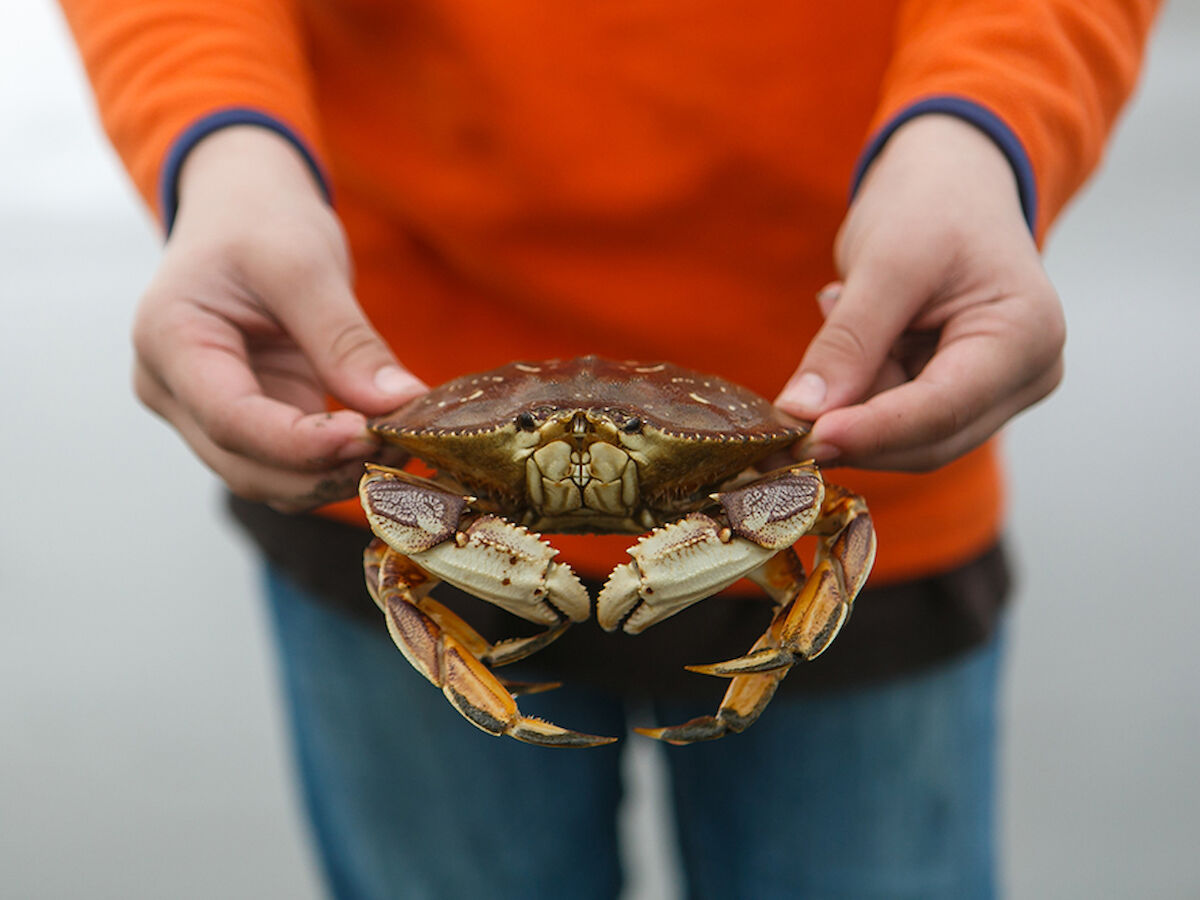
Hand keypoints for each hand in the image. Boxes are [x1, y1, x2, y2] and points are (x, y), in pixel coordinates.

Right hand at [132, 126, 425, 510]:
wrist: (242, 209)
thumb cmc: (260, 220)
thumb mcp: (305, 263)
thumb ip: (346, 339)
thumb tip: (399, 404)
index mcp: (169, 340)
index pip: (232, 420)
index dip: (303, 444)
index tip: (371, 436)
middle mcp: (172, 391)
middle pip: (248, 467)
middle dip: (327, 469)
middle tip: (402, 444)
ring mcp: (204, 414)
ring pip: (269, 480)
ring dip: (336, 475)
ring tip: (399, 441)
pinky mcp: (246, 423)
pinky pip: (288, 465)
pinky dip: (335, 463)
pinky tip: (381, 439)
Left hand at [776, 114, 1065, 470]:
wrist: (951, 180)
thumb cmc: (931, 203)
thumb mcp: (886, 261)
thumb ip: (849, 342)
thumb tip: (804, 413)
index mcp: (1026, 338)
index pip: (943, 410)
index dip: (872, 432)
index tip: (806, 440)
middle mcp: (1025, 377)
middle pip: (927, 440)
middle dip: (853, 432)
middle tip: (781, 420)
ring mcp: (995, 392)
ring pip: (906, 437)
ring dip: (852, 402)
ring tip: (838, 309)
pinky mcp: (960, 395)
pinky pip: (895, 415)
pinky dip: (858, 385)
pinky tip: (852, 320)